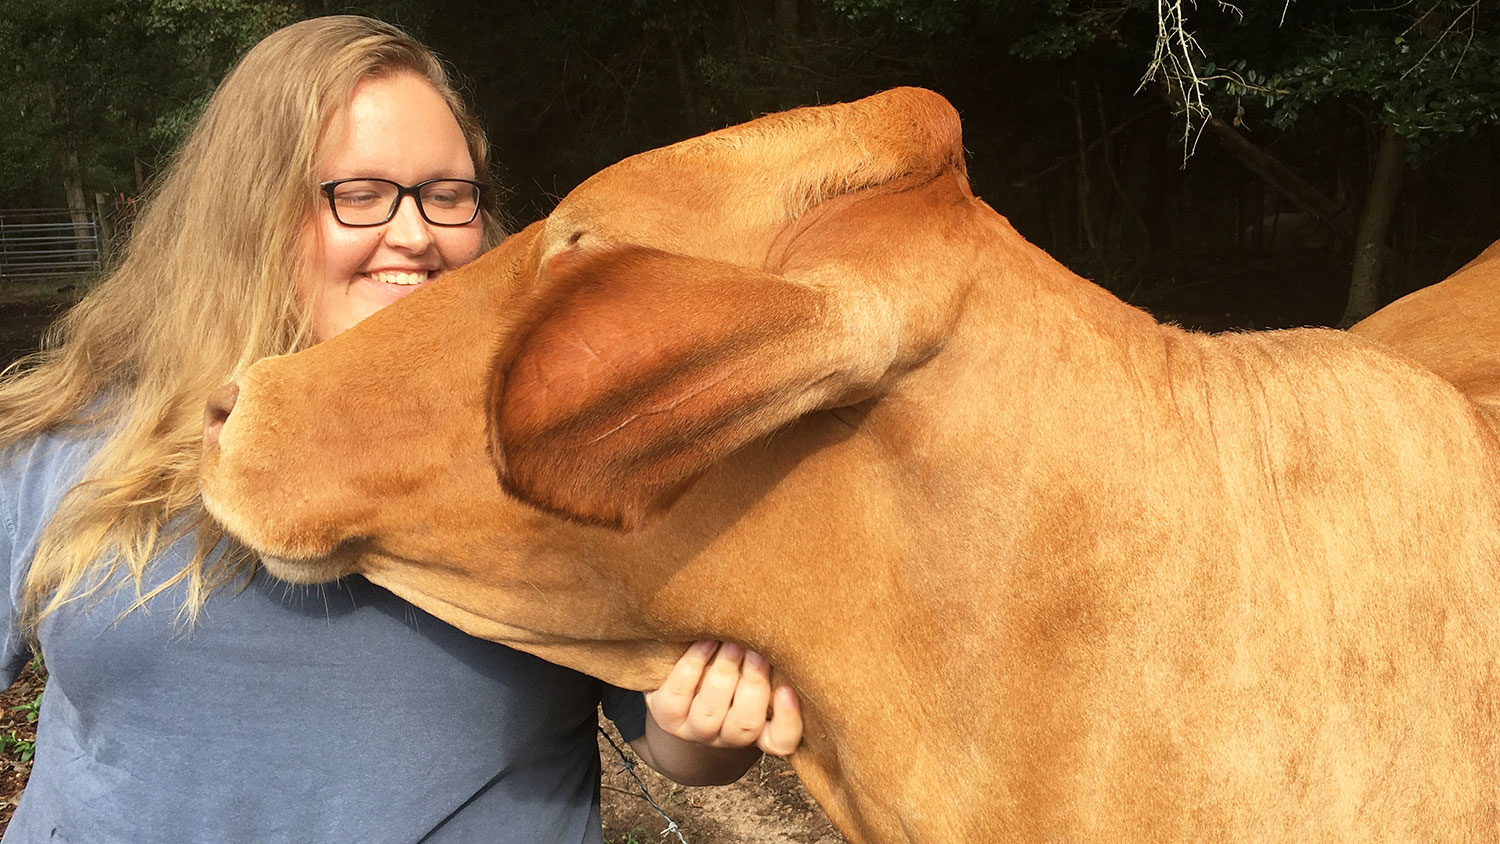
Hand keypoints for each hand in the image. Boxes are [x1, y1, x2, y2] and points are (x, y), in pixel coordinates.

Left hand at [644, 640, 801, 756]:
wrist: (678, 682)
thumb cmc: (728, 669)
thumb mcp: (752, 669)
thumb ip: (769, 661)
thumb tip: (783, 630)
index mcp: (758, 729)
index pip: (781, 742)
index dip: (787, 721)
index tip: (788, 689)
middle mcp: (726, 737)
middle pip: (744, 725)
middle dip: (753, 683)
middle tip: (757, 648)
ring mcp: (694, 730)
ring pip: (710, 713)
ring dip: (724, 673)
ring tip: (732, 642)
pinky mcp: (666, 716)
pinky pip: (677, 696)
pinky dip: (693, 665)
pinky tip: (704, 641)